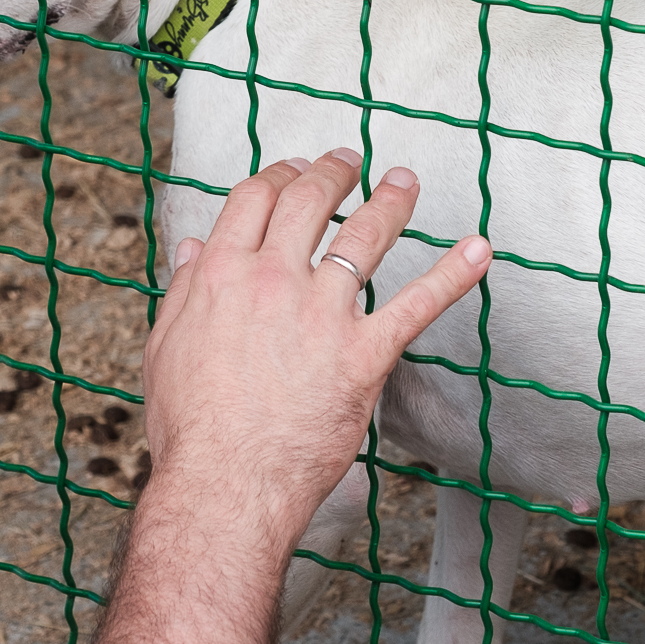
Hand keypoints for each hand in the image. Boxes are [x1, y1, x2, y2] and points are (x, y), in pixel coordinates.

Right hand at [142, 148, 491, 542]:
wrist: (225, 482)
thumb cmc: (190, 424)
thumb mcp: (166, 346)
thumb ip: (184, 291)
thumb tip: (194, 250)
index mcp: (221, 273)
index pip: (254, 199)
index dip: (277, 175)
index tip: (292, 170)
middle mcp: (273, 280)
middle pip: (309, 202)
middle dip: (333, 173)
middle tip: (350, 161)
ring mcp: (323, 314)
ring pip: (364, 236)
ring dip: (390, 200)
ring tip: (403, 181)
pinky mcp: (364, 354)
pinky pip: (417, 304)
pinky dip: (452, 274)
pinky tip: (478, 251)